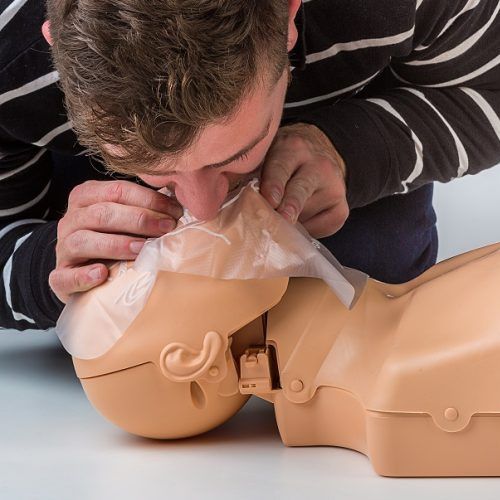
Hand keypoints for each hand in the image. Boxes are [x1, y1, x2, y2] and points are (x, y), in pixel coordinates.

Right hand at [49, 180, 182, 302]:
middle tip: (167, 228)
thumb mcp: (124, 220)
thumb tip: (180, 206)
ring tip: (142, 249)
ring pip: (84, 240)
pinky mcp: (59, 277)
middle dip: (139, 219)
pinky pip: (65, 276)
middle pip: (103, 214)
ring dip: (116, 244)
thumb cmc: (112, 242)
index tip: (176, 211)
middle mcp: (71, 220)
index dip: (149, 200)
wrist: (82, 275)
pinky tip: (102, 274)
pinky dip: (83, 275)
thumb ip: (144, 209)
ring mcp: (63, 248)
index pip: (118, 191)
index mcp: (87, 197)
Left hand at [260, 123, 348, 238]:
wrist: (322, 153)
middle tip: (281, 219)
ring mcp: (334, 186)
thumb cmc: (284, 161)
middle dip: (289, 206)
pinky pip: (323, 226)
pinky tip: (299, 223)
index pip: (281, 167)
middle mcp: (318, 165)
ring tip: (278, 224)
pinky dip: (307, 230)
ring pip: (308, 212)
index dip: (274, 184)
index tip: (269, 200)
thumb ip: (251, 173)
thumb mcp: (268, 155)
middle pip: (301, 189)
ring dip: (291, 221)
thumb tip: (223, 198)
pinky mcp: (342, 207)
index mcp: (292, 148)